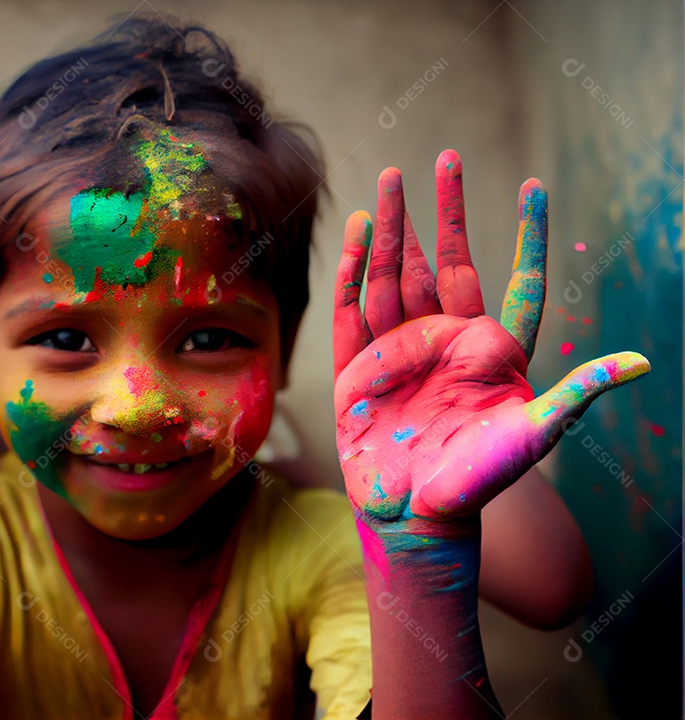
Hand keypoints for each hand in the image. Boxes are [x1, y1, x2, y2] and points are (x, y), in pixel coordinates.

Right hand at [332, 149, 647, 529]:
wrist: (413, 515)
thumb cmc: (478, 481)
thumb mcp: (531, 436)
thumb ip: (575, 394)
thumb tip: (641, 362)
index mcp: (490, 350)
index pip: (513, 281)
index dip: (526, 237)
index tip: (534, 188)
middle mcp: (444, 339)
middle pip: (443, 262)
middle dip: (442, 210)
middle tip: (445, 157)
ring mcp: (398, 348)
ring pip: (395, 272)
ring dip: (394, 226)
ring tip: (393, 176)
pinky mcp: (355, 364)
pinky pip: (353, 306)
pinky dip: (354, 266)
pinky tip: (361, 228)